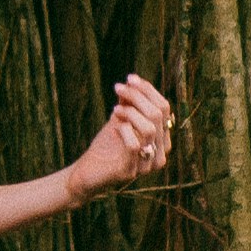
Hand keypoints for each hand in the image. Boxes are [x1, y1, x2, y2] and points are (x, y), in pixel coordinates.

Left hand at [66, 73, 173, 203]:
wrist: (86, 173)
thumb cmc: (106, 146)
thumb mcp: (120, 120)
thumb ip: (128, 103)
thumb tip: (132, 80)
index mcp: (162, 141)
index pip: (164, 108)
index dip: (148, 90)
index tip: (130, 78)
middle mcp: (159, 154)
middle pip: (158, 115)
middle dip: (138, 96)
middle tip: (118, 87)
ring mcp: (146, 166)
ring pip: (150, 128)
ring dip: (131, 111)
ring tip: (116, 108)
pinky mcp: (130, 172)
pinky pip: (134, 145)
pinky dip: (125, 129)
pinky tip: (115, 125)